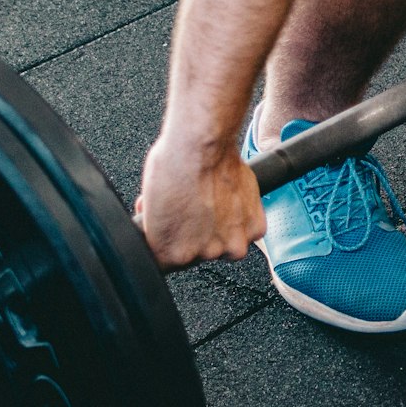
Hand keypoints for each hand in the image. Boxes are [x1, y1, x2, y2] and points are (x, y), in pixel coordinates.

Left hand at [136, 135, 264, 269]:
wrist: (202, 143)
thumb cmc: (174, 164)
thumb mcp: (150, 203)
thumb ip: (158, 228)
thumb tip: (161, 229)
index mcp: (172, 253)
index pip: (167, 263)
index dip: (169, 243)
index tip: (173, 231)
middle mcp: (203, 254)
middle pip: (199, 255)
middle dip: (195, 236)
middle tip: (195, 209)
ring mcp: (232, 243)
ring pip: (226, 245)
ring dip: (221, 230)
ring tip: (213, 202)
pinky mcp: (255, 229)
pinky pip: (249, 231)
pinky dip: (243, 219)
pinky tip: (230, 200)